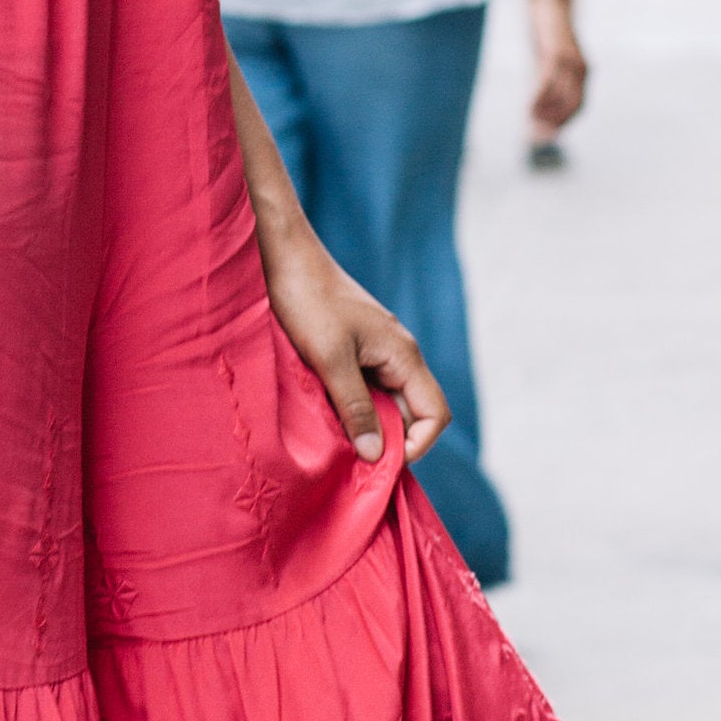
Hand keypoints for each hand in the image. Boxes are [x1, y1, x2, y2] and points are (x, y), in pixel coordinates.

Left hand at [264, 236, 449, 466]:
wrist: (286, 258)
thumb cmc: (308, 302)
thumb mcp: (330, 359)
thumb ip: (355, 407)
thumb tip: (376, 455)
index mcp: (404, 355)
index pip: (435, 413)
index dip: (416, 445)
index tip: (379, 462)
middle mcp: (398, 354)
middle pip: (411, 411)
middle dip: (388, 439)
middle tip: (352, 458)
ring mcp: (377, 350)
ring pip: (385, 401)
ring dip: (367, 423)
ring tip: (336, 439)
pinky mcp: (355, 348)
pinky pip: (366, 387)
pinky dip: (352, 406)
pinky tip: (326, 413)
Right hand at [527, 0, 587, 137]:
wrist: (553, 1)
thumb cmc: (550, 31)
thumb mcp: (549, 56)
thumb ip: (547, 76)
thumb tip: (539, 96)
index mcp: (583, 73)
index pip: (578, 106)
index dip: (565, 124)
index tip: (549, 136)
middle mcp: (581, 70)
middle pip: (573, 106)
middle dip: (557, 124)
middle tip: (539, 138)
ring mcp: (570, 62)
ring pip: (561, 97)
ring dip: (546, 114)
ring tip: (531, 125)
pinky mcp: (556, 53)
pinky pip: (548, 82)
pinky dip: (539, 99)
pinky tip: (528, 109)